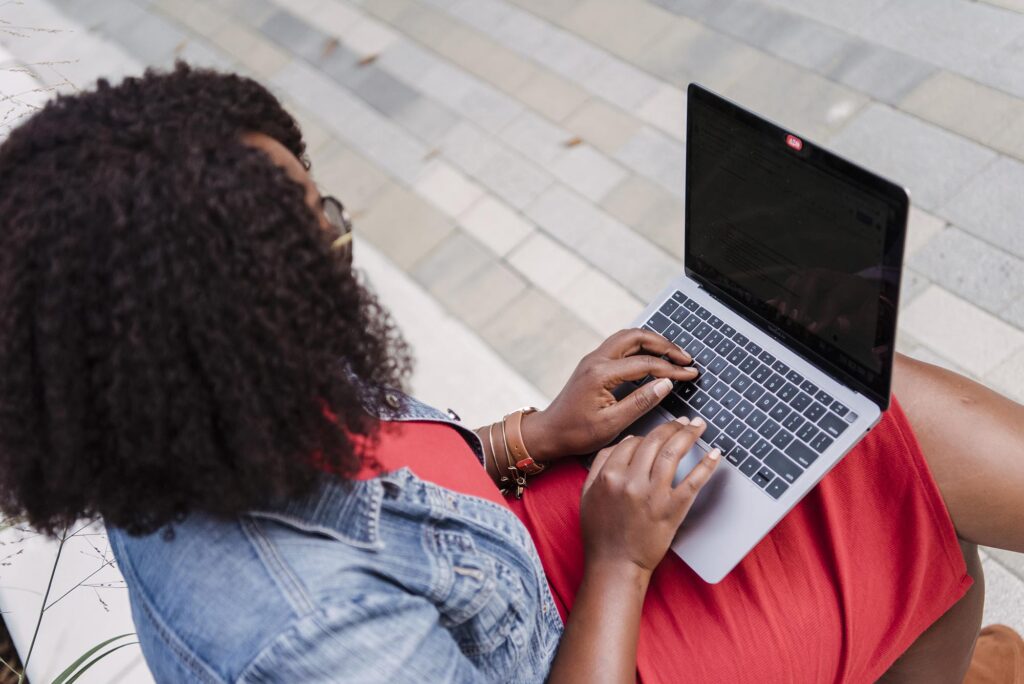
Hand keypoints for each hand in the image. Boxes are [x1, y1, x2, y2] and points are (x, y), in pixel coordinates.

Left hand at [521, 329, 697, 461]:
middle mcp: (596, 360)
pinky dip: (640, 347)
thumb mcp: (612, 424)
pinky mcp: (593, 364)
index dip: (672, 368)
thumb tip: (666, 384)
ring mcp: (593, 359)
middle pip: (636, 337)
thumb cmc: (576, 432)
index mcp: (601, 374)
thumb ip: (640, 402)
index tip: (690, 373)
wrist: (550, 432)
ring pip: (628, 337)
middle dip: (664, 344)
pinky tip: (653, 357)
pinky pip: (621, 345)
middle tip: (685, 358)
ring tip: (674, 355)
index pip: (645, 363)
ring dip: (652, 342)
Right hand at [580, 417, 719, 573]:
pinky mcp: (671, 510)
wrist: (615, 565)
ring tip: (697, 426)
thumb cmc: (600, 533)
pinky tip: (715, 454)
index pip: (631, 442)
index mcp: (609, 475)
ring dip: (688, 435)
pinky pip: (692, 481)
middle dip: (671, 426)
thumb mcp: (587, 495)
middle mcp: (630, 481)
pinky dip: (706, 465)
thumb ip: (599, 465)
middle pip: (654, 442)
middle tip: (683, 421)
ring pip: (672, 454)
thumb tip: (621, 443)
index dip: (646, 435)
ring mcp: (653, 495)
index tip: (658, 433)